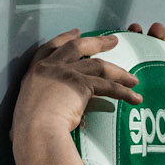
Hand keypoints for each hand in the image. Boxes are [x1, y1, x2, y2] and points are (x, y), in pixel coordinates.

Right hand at [13, 30, 140, 138]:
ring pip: (98, 66)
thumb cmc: (28, 131)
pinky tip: (136, 98)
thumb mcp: (28, 113)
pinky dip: (124, 92)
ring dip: (118, 71)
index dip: (66, 38)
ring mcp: (65, 72)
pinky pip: (108, 86)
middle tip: (113, 40)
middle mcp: (49, 66)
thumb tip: (28, 128)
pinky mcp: (81, 84)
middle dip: (97, 42)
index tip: (77, 33)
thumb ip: (35, 110)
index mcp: (35, 71)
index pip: (51, 47)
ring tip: (133, 78)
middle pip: (77, 47)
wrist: (35, 131)